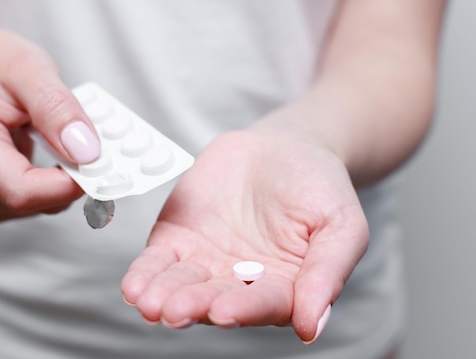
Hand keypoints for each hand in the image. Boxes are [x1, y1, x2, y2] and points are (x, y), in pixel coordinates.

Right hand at [0, 22, 99, 220]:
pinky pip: (32, 204)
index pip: (22, 191)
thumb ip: (58, 109)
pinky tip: (50, 155)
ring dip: (63, 181)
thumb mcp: (29, 67)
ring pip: (37, 207)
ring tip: (62, 140)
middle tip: (92, 143)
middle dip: (72, 178)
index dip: (69, 185)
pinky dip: (52, 184)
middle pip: (32, 202)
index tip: (101, 162)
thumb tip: (86, 152)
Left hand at [121, 130, 368, 343]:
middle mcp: (240, 285)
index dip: (244, 309)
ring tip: (149, 302)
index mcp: (283, 288)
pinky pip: (157, 263)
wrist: (283, 147)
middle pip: (215, 301)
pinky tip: (134, 286)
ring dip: (163, 297)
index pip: (263, 305)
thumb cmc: (319, 187)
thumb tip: (313, 328)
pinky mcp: (177, 242)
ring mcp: (205, 265)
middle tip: (175, 310)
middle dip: (194, 306)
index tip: (224, 311)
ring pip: (181, 287)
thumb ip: (328, 272)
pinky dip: (145, 275)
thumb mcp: (341, 224)